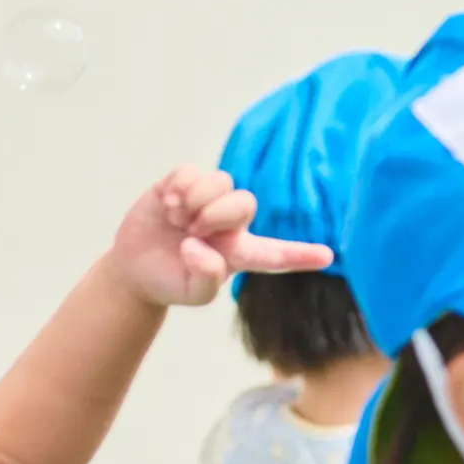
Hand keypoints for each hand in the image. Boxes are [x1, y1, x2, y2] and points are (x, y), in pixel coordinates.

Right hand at [109, 167, 333, 308]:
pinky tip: (167, 204)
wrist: (136, 268)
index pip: (275, 254)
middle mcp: (231, 223)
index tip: (327, 257)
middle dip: (217, 214)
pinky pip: (192, 170)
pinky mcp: (183, 184)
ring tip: (177, 219)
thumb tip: (201, 246)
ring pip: (222, 181)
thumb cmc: (172, 281)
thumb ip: (207, 277)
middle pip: (246, 202)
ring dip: (196, 200)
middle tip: (192, 231)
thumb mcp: (194, 293)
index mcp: (241, 253)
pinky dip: (178, 186)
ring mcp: (209, 200)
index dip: (300, 255)